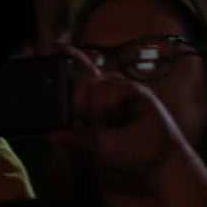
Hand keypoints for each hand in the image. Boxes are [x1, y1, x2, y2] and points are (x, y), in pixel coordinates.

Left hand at [51, 48, 189, 180]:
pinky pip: (113, 88)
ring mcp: (122, 90)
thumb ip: (76, 136)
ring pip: (96, 85)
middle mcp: (108, 92)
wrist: (156, 160)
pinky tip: (118, 117)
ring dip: (97, 109)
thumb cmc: (129, 155)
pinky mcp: (136, 91)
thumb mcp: (94, 147)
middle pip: (83, 80)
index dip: (70, 59)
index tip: (56, 46)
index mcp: (96, 103)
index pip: (81, 76)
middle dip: (81, 103)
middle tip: (95, 122)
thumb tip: (50, 135)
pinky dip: (110, 105)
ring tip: (112, 123)